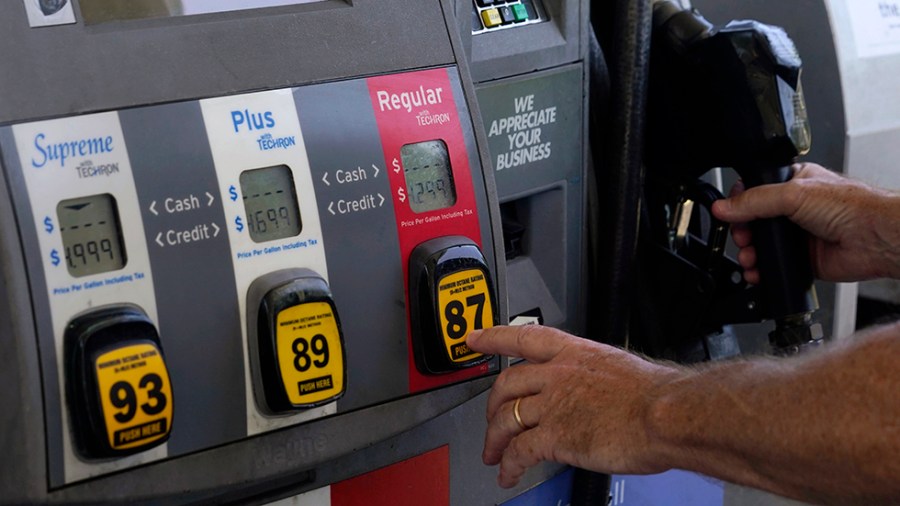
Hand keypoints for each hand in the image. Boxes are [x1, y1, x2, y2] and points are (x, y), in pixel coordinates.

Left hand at [466, 325, 678, 487]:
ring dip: (494, 440)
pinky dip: (510, 465)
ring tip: (493, 455)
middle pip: (507, 384)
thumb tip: (595, 390)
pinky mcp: (554, 435)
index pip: (524, 337)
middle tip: (489, 419)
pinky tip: (509, 474)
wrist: (667, 415)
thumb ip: (596, 377)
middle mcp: (558, 374)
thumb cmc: (657, 396)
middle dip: (491, 405)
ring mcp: (553, 404)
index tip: (475, 338)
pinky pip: (519, 451)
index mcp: (575, 353)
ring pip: (505, 418)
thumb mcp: (620, 369)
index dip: (494, 337)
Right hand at [711, 163, 899, 282]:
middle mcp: (794, 209)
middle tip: (742, 238)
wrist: (875, 238)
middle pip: (753, 222)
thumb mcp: (793, 194)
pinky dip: (762, 272)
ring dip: (750, 254)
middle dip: (742, 233)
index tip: (729, 214)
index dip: (739, 203)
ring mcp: (798, 236)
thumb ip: (754, 201)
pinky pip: (774, 267)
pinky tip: (757, 272)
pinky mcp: (802, 260)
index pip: (754, 191)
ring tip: (749, 257)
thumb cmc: (851, 206)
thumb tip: (723, 207)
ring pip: (762, 246)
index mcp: (792, 184)